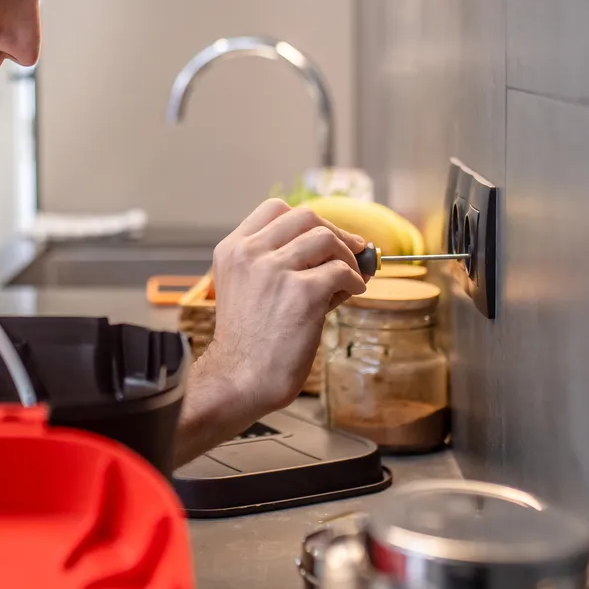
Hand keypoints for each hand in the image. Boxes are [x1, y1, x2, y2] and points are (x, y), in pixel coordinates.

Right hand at [207, 198, 367, 412]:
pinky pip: (340, 271)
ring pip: (325, 238)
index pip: (274, 209)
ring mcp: (274, 270)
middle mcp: (250, 253)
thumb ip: (280, 264)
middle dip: (334, 231)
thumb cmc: (248, 343)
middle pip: (304, 216)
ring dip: (347, 256)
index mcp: (233, 249)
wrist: (240, 378)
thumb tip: (336, 251)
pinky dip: (354, 280)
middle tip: (352, 249)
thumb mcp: (247, 289)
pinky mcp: (301, 292)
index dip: (306, 220)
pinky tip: (353, 292)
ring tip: (352, 277)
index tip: (324, 233)